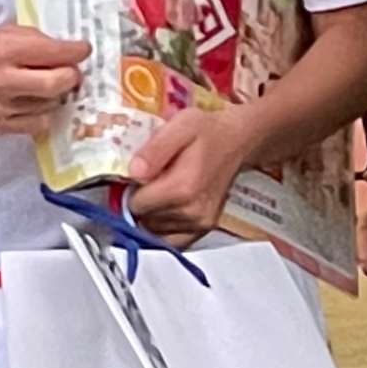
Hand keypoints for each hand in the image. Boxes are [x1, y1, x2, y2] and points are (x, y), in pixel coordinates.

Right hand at [0, 24, 91, 140]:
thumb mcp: (6, 31)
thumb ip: (38, 40)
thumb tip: (73, 52)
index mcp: (3, 50)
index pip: (53, 53)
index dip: (77, 51)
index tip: (84, 49)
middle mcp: (1, 80)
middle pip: (56, 84)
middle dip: (72, 75)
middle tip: (72, 70)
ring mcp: (1, 106)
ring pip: (50, 104)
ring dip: (57, 94)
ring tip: (48, 82)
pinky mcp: (1, 124)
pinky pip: (39, 123)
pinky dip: (45, 111)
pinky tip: (37, 99)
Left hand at [120, 101, 253, 240]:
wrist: (236, 140)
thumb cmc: (208, 132)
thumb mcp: (179, 126)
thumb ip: (154, 149)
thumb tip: (133, 173)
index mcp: (183, 187)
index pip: (135, 204)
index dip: (130, 188)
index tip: (139, 174)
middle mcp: (192, 211)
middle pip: (143, 218)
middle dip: (141, 200)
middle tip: (153, 178)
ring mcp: (199, 222)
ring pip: (153, 230)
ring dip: (151, 213)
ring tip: (163, 188)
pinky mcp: (203, 228)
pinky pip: (170, 241)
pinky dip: (163, 227)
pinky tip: (166, 207)